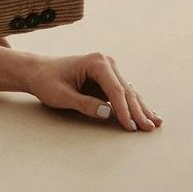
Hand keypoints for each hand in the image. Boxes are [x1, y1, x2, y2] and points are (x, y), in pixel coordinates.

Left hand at [0, 45, 159, 131]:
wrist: (38, 71)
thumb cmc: (47, 81)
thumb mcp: (62, 95)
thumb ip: (84, 104)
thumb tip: (107, 113)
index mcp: (97, 63)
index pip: (116, 90)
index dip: (124, 110)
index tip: (131, 126)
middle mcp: (107, 63)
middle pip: (127, 91)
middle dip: (138, 111)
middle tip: (148, 129)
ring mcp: (109, 71)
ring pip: (129, 92)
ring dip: (141, 109)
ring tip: (155, 123)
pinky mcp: (107, 80)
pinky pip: (123, 94)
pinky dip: (134, 106)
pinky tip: (147, 114)